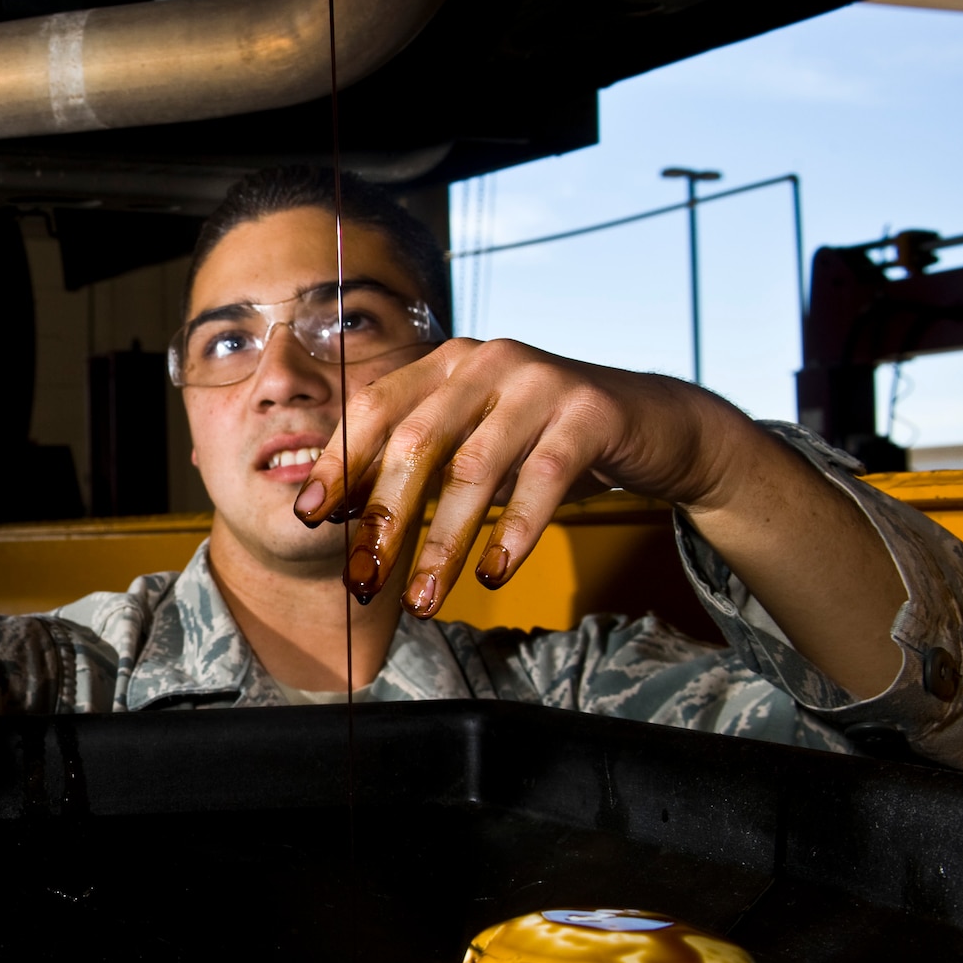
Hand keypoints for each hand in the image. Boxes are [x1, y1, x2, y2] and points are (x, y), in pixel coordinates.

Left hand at [290, 338, 736, 616]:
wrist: (653, 423)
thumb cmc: (546, 440)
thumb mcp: (475, 441)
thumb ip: (418, 464)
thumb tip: (341, 515)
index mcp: (447, 364)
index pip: (376, 409)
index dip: (340, 463)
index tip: (310, 515)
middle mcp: (487, 362)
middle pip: (417, 443)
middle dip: (384, 518)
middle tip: (361, 580)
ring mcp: (540, 381)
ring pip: (474, 470)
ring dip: (442, 544)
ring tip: (422, 600)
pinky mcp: (591, 411)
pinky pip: (543, 480)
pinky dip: (513, 534)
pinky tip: (492, 576)